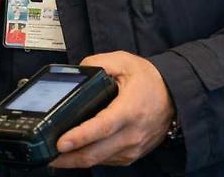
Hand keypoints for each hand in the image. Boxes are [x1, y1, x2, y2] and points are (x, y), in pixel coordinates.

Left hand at [50, 51, 174, 168]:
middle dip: (68, 158)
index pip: (102, 127)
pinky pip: (106, 161)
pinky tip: (76, 155)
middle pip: (95, 152)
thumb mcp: (124, 61)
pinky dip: (89, 160)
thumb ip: (97, 63)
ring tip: (55, 157)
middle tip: (47, 155)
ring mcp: (133, 147)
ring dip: (75, 162)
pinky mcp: (132, 154)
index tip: (61, 142)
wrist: (176, 96)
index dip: (80, 137)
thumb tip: (75, 71)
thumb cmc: (150, 80)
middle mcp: (132, 133)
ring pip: (99, 161)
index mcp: (129, 109)